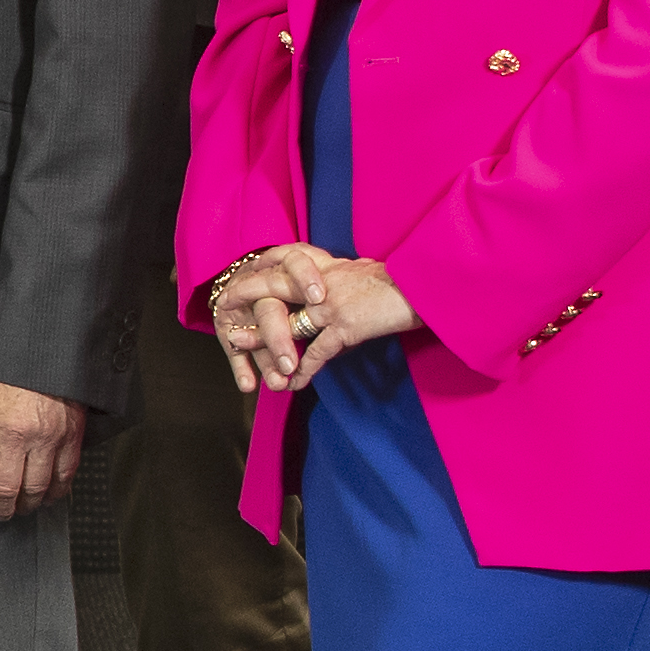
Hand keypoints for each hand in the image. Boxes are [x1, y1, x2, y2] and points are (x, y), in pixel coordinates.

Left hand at [0, 375, 87, 522]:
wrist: (47, 343)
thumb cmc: (8, 362)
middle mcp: (15, 436)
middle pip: (5, 489)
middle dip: (1, 508)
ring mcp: (46, 438)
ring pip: (36, 488)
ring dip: (27, 505)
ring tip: (21, 510)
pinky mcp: (71, 436)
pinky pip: (64, 475)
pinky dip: (56, 492)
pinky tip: (48, 497)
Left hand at [209, 243, 411, 392]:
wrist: (424, 286)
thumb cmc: (403, 280)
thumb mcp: (363, 270)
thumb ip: (339, 276)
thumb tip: (330, 283)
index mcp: (325, 266)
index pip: (283, 266)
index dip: (258, 275)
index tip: (238, 283)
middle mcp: (321, 282)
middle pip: (272, 291)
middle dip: (245, 304)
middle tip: (225, 318)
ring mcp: (330, 304)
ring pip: (286, 325)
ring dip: (263, 343)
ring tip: (243, 354)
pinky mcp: (344, 326)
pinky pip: (315, 353)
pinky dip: (301, 371)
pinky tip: (292, 384)